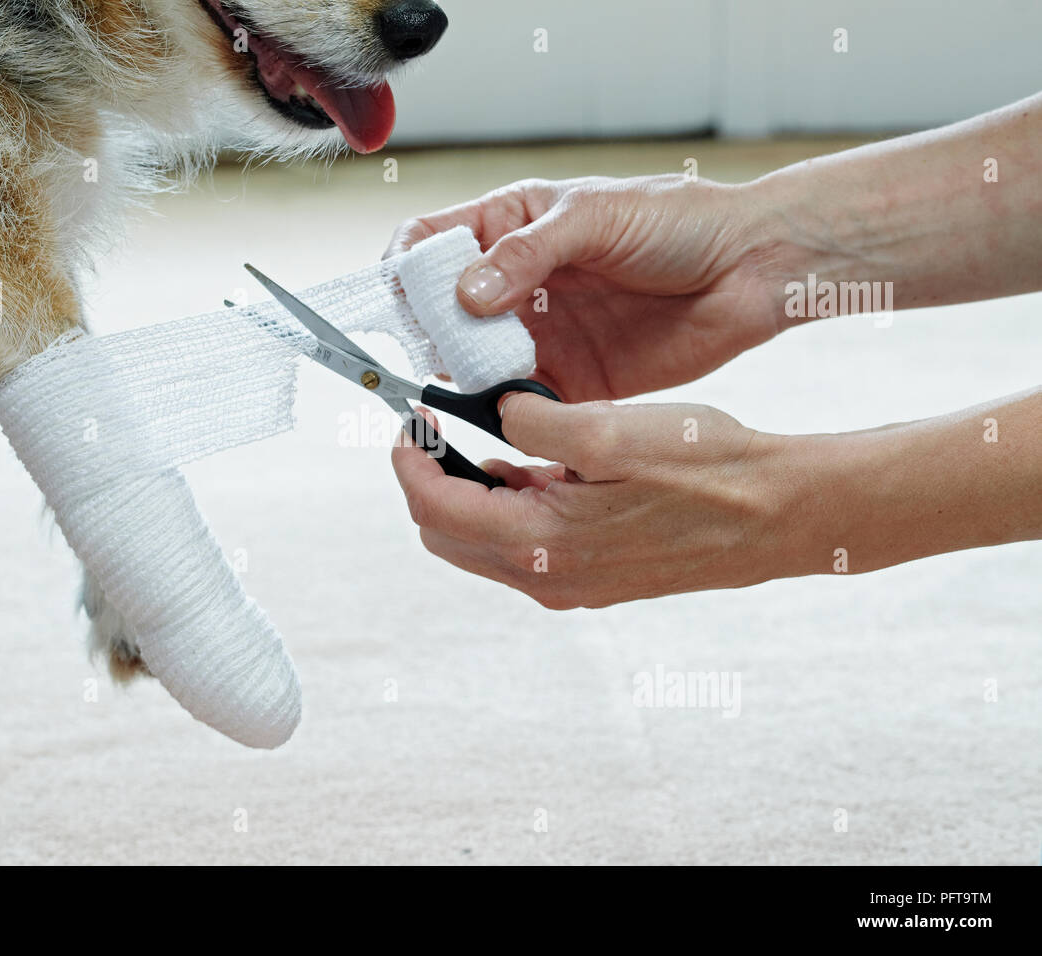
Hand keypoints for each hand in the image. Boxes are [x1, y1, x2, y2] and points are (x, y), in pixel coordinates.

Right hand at [386, 176, 790, 401]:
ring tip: (473, 377)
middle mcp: (513, 283)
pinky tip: (506, 407)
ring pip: (471, 360)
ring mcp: (537, 333)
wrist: (751, 268)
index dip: (403, 267)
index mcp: (510, 226)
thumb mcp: (595, 216)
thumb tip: (464, 294)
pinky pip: (518, 400)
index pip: (429, 243)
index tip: (398, 294)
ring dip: (461, 373)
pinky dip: (503, 409)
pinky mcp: (568, 379)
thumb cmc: (677, 221)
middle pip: (439, 311)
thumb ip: (527, 253)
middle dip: (427, 330)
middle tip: (437, 346)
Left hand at [391, 395, 788, 608]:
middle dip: (431, 480)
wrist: (776, 515)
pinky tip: (534, 468)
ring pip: (483, 543)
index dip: (410, 460)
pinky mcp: (593, 579)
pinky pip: (524, 548)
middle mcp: (548, 578)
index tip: (411, 420)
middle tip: (439, 430)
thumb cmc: (706, 469)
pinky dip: (511, 508)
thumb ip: (535, 422)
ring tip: (485, 441)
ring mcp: (571, 585)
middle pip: (448, 534)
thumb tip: (496, 412)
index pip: (435, 508)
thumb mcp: (609, 429)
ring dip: (471, 494)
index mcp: (542, 543)